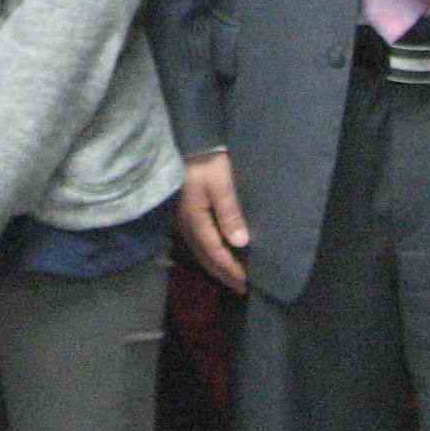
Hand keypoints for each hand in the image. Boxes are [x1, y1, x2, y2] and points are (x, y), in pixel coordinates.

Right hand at [175, 152, 250, 293]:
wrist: (190, 142)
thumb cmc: (206, 162)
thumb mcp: (220, 185)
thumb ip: (229, 213)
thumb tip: (240, 242)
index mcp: (195, 220)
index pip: (215, 252)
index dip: (230, 269)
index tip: (245, 283)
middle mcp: (187, 224)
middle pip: (205, 257)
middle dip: (223, 274)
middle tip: (240, 288)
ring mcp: (184, 219)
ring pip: (200, 251)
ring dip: (216, 265)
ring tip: (232, 276)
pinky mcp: (186, 213)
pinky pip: (198, 241)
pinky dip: (210, 253)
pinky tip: (219, 253)